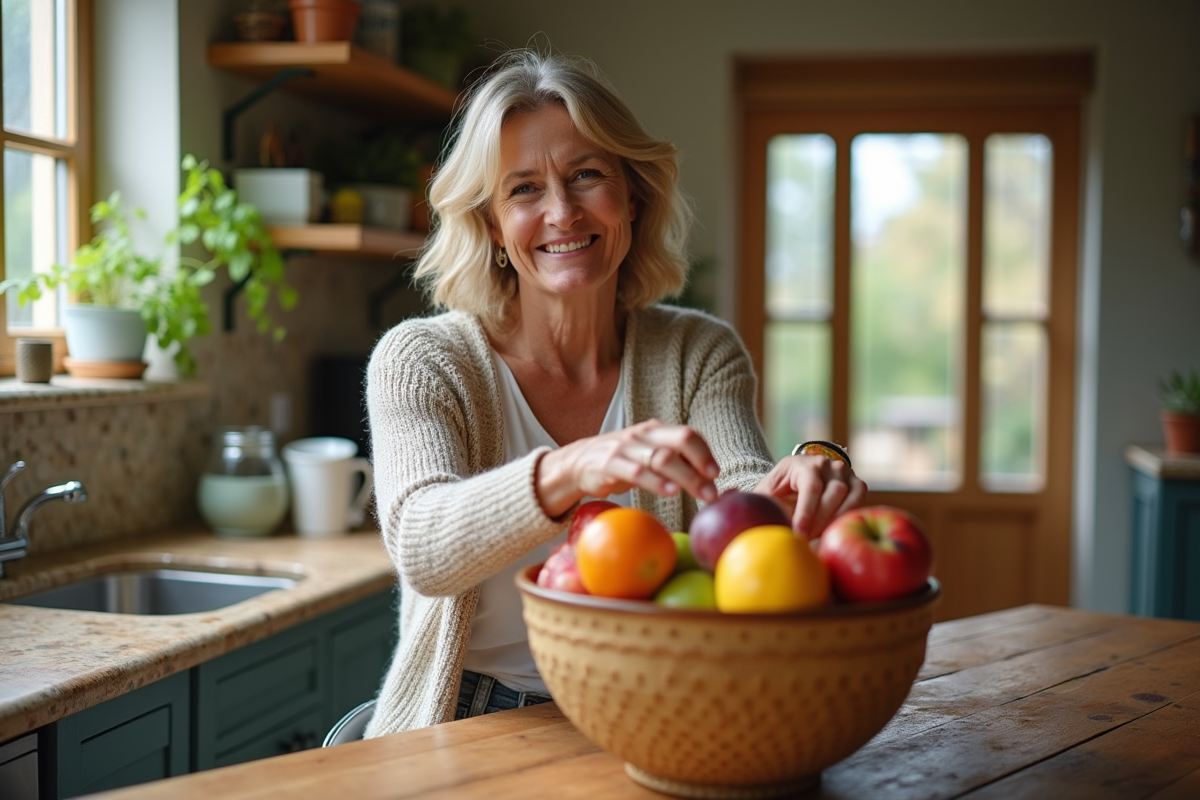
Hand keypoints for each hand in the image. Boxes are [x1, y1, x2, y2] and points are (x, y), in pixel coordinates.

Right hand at [536, 419, 720, 518]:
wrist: (578, 463)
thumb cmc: (622, 462)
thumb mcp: (648, 455)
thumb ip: (674, 460)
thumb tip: (709, 477)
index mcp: (655, 430)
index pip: (687, 434)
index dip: (704, 452)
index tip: (716, 473)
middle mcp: (642, 434)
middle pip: (679, 442)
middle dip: (700, 464)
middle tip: (713, 488)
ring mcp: (625, 447)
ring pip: (661, 457)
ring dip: (685, 476)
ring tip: (701, 493)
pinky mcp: (609, 463)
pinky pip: (636, 472)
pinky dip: (656, 482)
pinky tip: (670, 492)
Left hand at [753, 454, 867, 538]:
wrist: (793, 483)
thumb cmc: (776, 493)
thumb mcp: (764, 495)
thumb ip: (754, 503)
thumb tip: (734, 509)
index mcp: (800, 463)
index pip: (811, 486)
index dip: (807, 512)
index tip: (799, 534)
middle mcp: (825, 463)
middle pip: (833, 492)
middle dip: (819, 521)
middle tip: (806, 540)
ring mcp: (843, 470)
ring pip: (849, 496)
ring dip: (834, 520)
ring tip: (817, 536)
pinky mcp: (856, 482)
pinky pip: (859, 499)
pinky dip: (848, 515)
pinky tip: (833, 529)